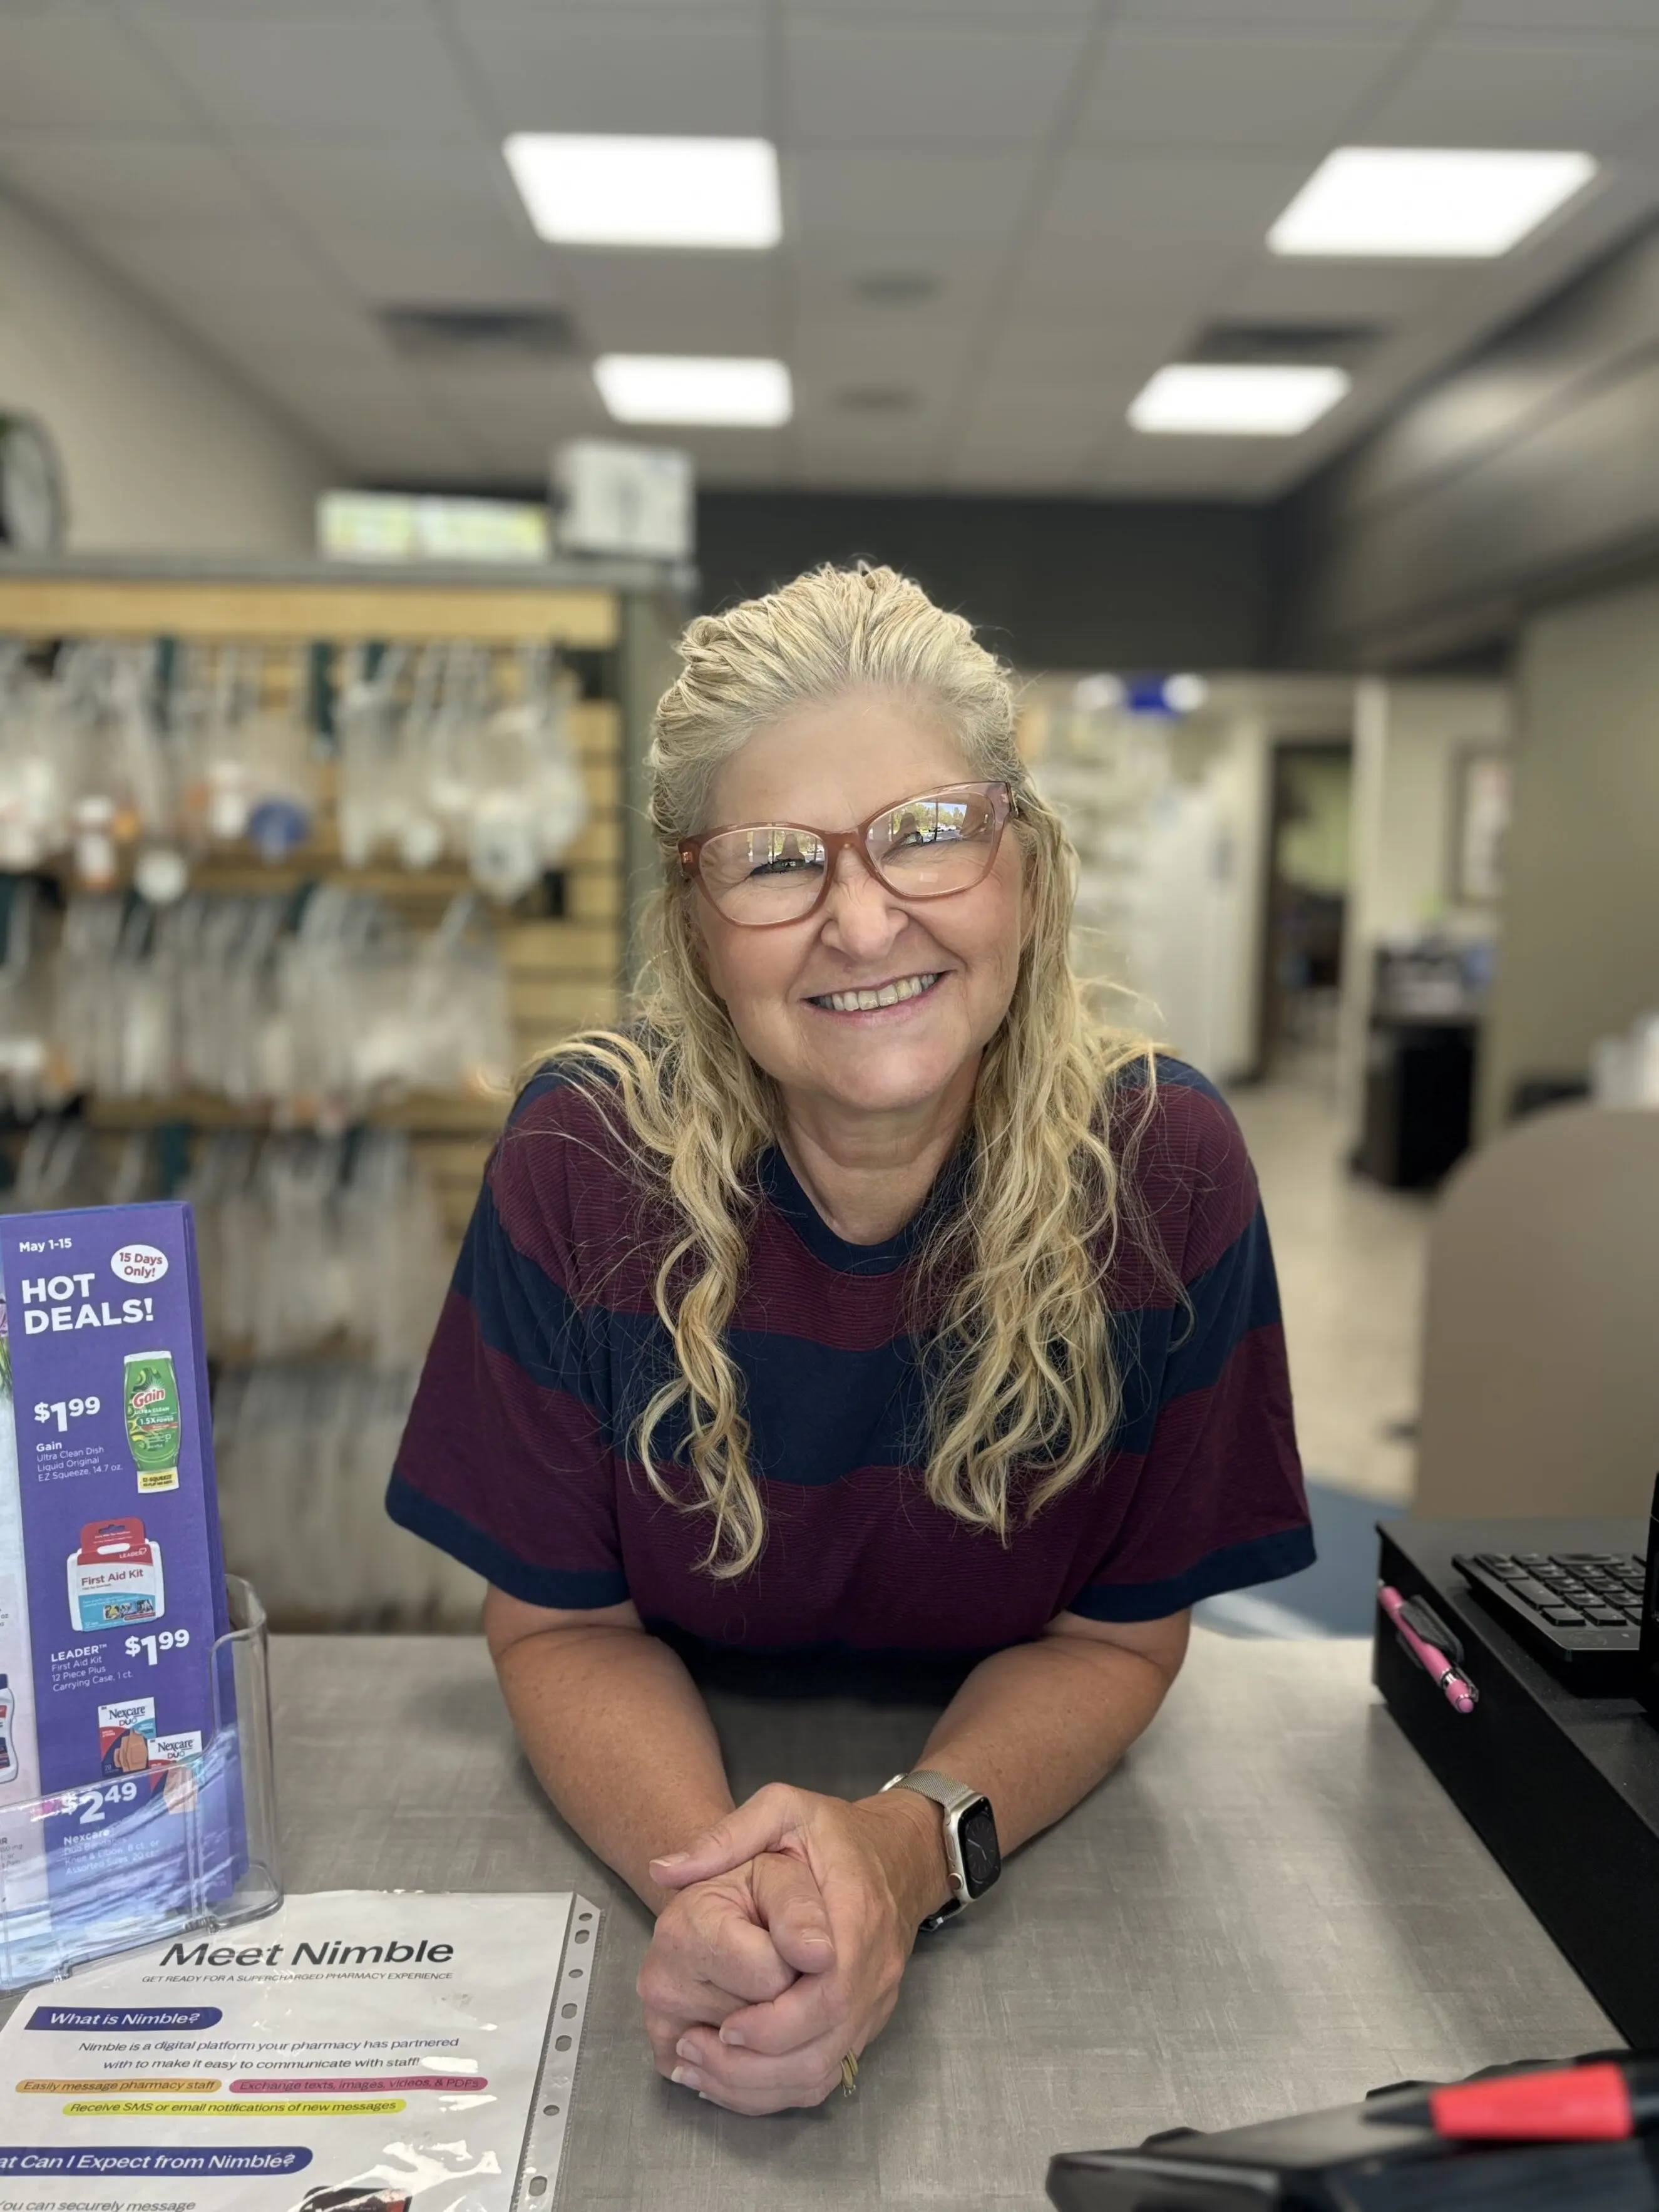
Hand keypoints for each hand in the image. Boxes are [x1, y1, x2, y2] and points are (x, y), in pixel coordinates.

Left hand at [647, 1783, 948, 2114]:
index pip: (828, 1992)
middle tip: (698, 2049)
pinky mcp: (868, 2021)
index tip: (725, 2024)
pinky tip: (735, 2075)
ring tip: (704, 2068)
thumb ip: (727, 1837)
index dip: (776, 2022)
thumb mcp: (784, 1809)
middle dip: (757, 2061)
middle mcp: (874, 1969)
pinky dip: (780, 2086)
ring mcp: (876, 2002)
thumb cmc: (835, 1834)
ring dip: (762, 2083)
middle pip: (824, 2044)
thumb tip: (663, 1869)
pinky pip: (830, 2072)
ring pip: (825, 2070)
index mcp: (856, 1916)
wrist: (900, 1853)